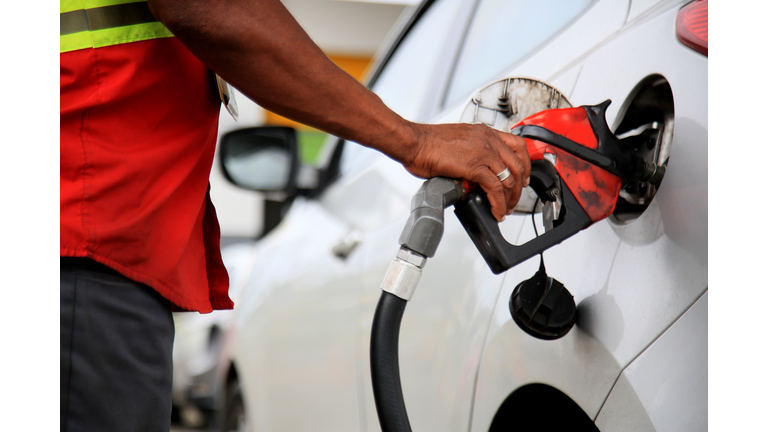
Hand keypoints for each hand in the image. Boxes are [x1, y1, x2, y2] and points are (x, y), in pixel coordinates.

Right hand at [403, 122, 530, 221]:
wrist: (414, 142)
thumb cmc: (428, 142)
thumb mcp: (459, 142)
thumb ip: (473, 153)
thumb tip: (475, 172)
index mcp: (485, 133)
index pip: (517, 146)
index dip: (524, 165)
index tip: (523, 177)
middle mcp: (488, 140)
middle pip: (518, 165)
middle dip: (519, 188)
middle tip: (514, 200)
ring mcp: (483, 153)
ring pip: (510, 179)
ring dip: (510, 199)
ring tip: (505, 210)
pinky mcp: (475, 166)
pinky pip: (495, 188)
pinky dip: (499, 203)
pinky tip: (496, 211)